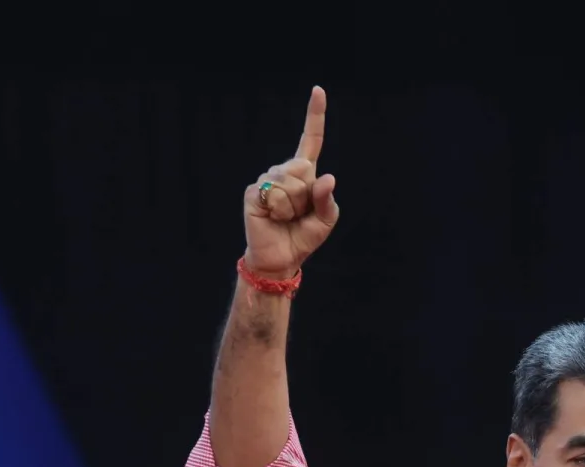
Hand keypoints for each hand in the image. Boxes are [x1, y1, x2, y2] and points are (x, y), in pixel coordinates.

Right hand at [242, 86, 338, 278]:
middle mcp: (284, 171)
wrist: (281, 258)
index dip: (315, 116)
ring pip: (292, 182)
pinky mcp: (255, 191)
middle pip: (304, 167)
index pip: (311, 140)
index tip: (318, 90)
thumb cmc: (303, 236)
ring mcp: (267, 179)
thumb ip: (328, 199)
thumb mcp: (327, 220)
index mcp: (304, 173)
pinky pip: (278, 195)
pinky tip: (273, 217)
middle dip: (308, 194)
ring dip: (295, 206)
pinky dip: (282, 211)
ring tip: (287, 217)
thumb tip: (327, 177)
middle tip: (300, 213)